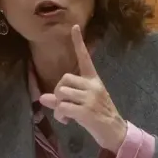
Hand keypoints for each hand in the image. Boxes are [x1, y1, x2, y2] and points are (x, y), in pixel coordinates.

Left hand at [38, 24, 127, 152]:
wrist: (115, 131)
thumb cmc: (98, 116)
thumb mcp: (83, 104)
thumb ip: (63, 99)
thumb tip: (42, 98)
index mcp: (93, 80)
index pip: (85, 58)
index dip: (78, 42)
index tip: (74, 26)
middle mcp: (92, 85)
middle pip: (64, 79)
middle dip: (58, 92)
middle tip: (62, 105)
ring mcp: (90, 97)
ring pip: (62, 93)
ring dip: (58, 107)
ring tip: (65, 116)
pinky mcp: (86, 111)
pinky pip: (63, 107)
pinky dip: (61, 115)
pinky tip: (66, 121)